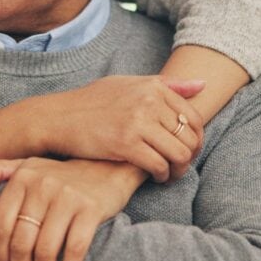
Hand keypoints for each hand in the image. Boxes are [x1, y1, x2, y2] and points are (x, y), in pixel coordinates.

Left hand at [0, 157, 140, 260]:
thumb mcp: (30, 165)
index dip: (0, 257)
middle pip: (22, 243)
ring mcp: (66, 197)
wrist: (108, 166)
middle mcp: (41, 186)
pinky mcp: (90, 209)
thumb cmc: (63, 174)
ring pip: (46, 251)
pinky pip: (75, 249)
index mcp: (22, 178)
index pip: (1, 225)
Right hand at [34, 75, 205, 182]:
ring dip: (178, 169)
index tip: (187, 149)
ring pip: (179, 153)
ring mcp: (137, 122)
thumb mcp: (128, 84)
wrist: (58, 117)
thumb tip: (202, 85)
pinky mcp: (126, 144)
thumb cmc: (93, 102)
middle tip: (179, 166)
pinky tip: (155, 176)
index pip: (193, 116)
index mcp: (152, 86)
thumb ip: (166, 84)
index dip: (196, 138)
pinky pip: (159, 165)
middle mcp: (148, 101)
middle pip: (189, 137)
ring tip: (169, 173)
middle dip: (189, 156)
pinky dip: (162, 175)